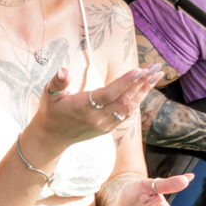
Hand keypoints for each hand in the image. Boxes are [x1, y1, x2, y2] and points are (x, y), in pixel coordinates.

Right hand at [30, 63, 163, 149]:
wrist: (52, 137)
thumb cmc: (51, 111)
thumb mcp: (49, 94)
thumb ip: (58, 82)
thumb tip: (64, 70)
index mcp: (83, 107)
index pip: (108, 94)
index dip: (125, 82)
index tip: (140, 70)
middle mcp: (97, 118)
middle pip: (125, 100)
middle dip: (142, 83)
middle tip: (156, 68)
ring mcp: (104, 125)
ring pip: (129, 108)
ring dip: (143, 91)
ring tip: (155, 75)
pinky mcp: (108, 128)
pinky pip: (126, 115)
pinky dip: (137, 101)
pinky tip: (145, 89)